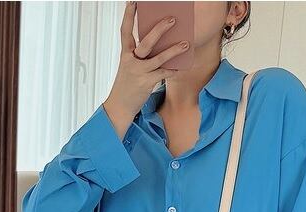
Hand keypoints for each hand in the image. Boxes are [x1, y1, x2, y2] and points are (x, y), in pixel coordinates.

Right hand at [101, 2, 189, 137]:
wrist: (119, 106)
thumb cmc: (126, 85)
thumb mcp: (128, 67)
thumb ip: (139, 56)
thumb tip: (157, 46)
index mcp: (125, 53)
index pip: (125, 30)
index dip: (129, 16)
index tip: (133, 2)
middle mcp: (131, 60)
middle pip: (147, 41)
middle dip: (160, 29)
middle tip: (172, 19)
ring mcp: (139, 72)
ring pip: (159, 58)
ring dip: (174, 50)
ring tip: (186, 43)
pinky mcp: (147, 83)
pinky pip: (163, 74)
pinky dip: (173, 70)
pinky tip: (181, 67)